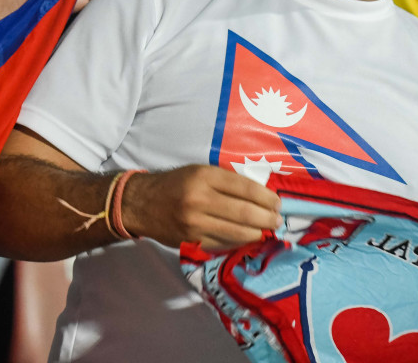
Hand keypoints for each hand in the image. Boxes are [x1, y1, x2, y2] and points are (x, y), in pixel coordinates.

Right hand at [122, 164, 281, 251]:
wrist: (140, 203)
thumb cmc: (175, 184)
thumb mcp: (199, 172)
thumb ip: (226, 182)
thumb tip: (261, 197)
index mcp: (203, 176)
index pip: (245, 188)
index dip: (267, 198)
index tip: (277, 203)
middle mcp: (199, 199)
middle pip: (246, 213)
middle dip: (268, 218)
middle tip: (277, 220)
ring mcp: (195, 223)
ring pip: (239, 232)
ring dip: (259, 233)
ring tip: (266, 230)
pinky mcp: (192, 241)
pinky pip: (225, 245)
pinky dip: (240, 242)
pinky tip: (247, 238)